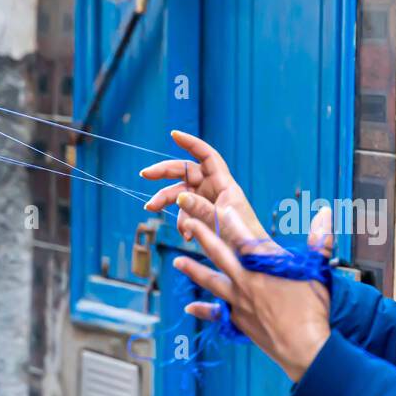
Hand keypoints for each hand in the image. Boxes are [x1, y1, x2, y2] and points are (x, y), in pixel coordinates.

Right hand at [140, 130, 265, 246]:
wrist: (250, 261)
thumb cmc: (244, 238)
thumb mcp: (222, 222)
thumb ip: (200, 208)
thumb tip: (181, 197)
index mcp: (224, 185)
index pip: (207, 156)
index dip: (191, 144)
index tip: (173, 134)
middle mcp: (214, 190)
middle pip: (186, 173)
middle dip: (165, 173)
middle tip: (144, 174)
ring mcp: (207, 204)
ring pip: (180, 195)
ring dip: (165, 201)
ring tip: (151, 209)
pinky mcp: (202, 218)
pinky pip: (185, 214)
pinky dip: (182, 223)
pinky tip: (187, 235)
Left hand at [173, 206, 334, 382]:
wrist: (304, 348)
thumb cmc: (314, 310)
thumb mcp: (319, 271)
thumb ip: (319, 240)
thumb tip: (326, 213)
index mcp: (266, 266)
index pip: (243, 236)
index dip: (231, 219)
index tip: (219, 206)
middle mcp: (247, 281)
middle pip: (219, 254)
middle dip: (203, 235)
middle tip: (187, 222)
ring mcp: (239, 301)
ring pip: (211, 281)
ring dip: (193, 269)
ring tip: (178, 261)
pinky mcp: (238, 320)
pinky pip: (216, 313)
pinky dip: (203, 310)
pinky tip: (190, 308)